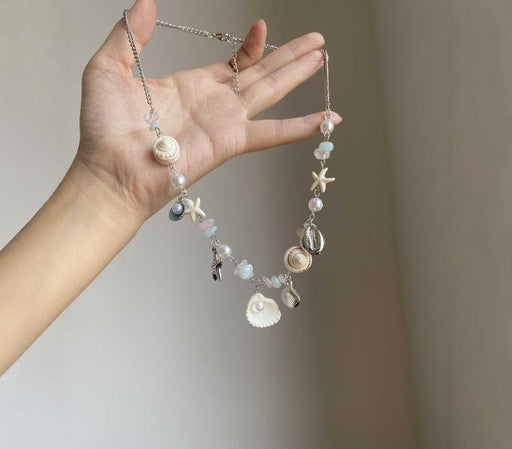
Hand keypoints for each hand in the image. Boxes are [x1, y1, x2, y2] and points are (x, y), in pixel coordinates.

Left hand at [71, 0, 341, 222]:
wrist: (110, 170)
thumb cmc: (105, 129)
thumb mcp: (109, 68)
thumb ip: (130, 35)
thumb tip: (146, 3)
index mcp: (192, 86)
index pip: (233, 65)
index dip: (251, 47)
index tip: (263, 27)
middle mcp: (214, 104)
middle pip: (261, 75)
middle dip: (288, 57)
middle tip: (316, 41)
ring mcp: (225, 123)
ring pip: (271, 93)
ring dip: (298, 75)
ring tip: (321, 58)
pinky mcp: (230, 141)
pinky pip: (272, 133)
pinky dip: (301, 127)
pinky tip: (326, 120)